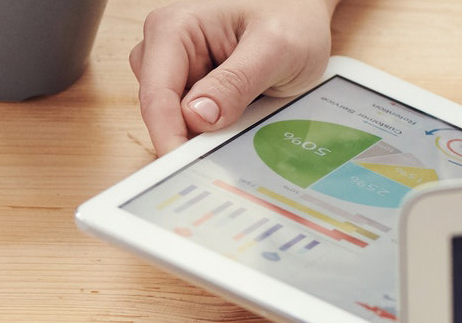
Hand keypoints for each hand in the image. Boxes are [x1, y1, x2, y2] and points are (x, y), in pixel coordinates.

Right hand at [131, 0, 337, 154]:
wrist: (305, 8)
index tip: (183, 168)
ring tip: (250, 106)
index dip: (169, 137)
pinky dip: (216, 124)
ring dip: (208, 127)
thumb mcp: (277, 48)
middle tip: (236, 138)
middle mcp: (163, 47)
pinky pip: (191, 118)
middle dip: (193, 132)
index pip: (157, 96)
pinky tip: (243, 108)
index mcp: (172, 29)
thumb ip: (236, 82)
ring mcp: (174, 67)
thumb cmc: (293, 14)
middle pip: (161, 111)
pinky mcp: (187, 83)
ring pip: (175, 118)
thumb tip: (197, 117)